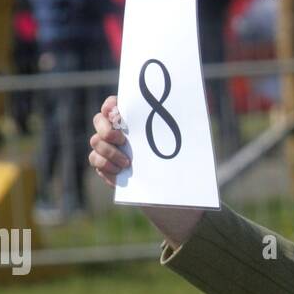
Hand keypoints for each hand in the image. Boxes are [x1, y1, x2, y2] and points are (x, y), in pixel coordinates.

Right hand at [89, 95, 202, 246]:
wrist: (165, 189)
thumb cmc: (172, 161)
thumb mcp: (179, 143)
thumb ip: (179, 125)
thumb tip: (198, 103)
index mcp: (130, 120)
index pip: (112, 104)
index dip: (110, 105)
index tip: (118, 113)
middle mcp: (114, 130)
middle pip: (98, 120)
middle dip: (107, 129)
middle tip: (122, 139)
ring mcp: (106, 147)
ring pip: (96, 141)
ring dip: (110, 151)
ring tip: (128, 163)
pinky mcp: (103, 164)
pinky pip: (95, 160)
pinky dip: (106, 166)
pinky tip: (120, 172)